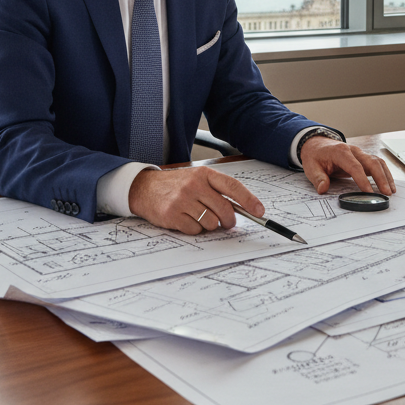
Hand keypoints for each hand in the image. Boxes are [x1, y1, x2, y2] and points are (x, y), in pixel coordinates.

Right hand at [128, 167, 264, 234]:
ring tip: (199, 216)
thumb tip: (241, 209)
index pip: (232, 187)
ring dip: (209, 225)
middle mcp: (194, 186)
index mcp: (204, 174)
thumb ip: (216, 190)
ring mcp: (182, 200)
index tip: (259, 211)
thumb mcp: (196, 179)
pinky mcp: (173, 215)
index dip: (249, 200)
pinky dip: (194, 229)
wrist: (144, 188)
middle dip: (229, 220)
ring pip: (211, 223)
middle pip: (224, 209)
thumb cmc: (175, 185)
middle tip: (226, 222)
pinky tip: (186, 219)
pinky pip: (195, 230)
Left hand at [299, 137, 396, 196]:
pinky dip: (384, 173)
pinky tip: (388, 184)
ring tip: (391, 191)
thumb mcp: (311, 167)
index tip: (369, 192)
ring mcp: (359, 153)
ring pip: (377, 162)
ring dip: (386, 175)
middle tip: (386, 193)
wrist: (316, 144)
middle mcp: (353, 151)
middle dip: (381, 177)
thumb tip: (322, 189)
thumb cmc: (315, 156)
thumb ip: (318, 178)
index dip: (363, 180)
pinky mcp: (362, 158)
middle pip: (371, 162)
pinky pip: (377, 164)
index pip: (355, 166)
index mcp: (340, 152)